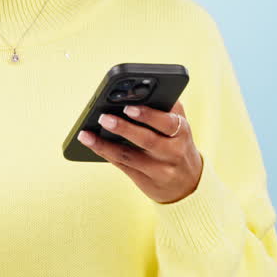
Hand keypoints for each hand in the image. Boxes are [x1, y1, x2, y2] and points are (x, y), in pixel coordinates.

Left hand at [77, 101, 203, 204]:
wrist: (190, 183)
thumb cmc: (178, 143)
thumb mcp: (180, 125)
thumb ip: (166, 108)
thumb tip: (137, 93)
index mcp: (182, 132)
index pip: (167, 122)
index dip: (148, 115)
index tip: (128, 107)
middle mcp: (173, 152)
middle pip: (147, 140)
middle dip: (123, 128)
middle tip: (103, 117)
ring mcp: (159, 169)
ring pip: (129, 155)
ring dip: (104, 144)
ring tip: (86, 133)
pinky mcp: (145, 181)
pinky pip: (122, 165)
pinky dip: (105, 153)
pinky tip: (90, 143)